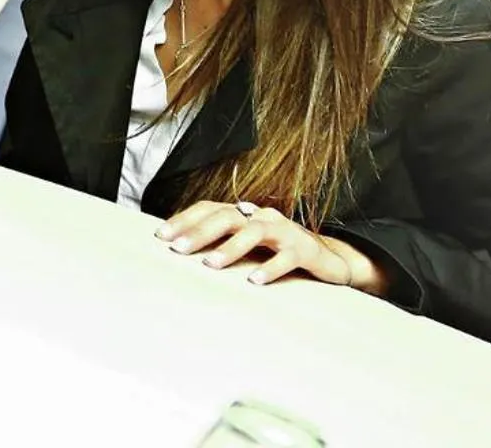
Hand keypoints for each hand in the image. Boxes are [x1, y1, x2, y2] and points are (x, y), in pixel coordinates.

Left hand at [156, 200, 386, 292]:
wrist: (329, 258)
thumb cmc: (278, 251)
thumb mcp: (249, 245)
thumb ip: (222, 243)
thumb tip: (182, 250)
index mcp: (245, 213)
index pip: (209, 209)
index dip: (185, 220)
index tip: (161, 236)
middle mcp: (262, 216)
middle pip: (226, 217)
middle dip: (200, 232)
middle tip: (178, 248)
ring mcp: (284, 231)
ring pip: (254, 232)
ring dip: (230, 248)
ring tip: (210, 264)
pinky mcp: (304, 250)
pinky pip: (286, 257)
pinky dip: (269, 268)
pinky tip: (254, 281)